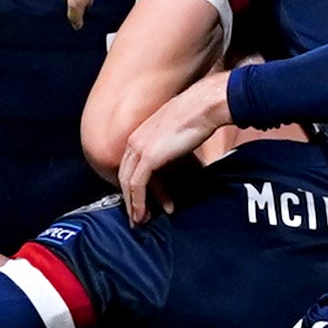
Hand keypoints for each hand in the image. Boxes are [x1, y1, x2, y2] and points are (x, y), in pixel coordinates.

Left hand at [118, 70, 236, 220]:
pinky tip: (143, 214)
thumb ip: (169, 149)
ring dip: (133, 204)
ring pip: (128, 182)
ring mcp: (139, 148)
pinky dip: (138, 202)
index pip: (129, 164)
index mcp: (140, 133)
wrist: (202, 106)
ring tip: (139, 221)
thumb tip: (174, 162)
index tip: (139, 200)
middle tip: (135, 217)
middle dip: (129, 198)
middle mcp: (134, 140)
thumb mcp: (177, 134)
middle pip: (125, 175)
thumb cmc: (196, 116)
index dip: (132, 185)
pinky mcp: (148, 156)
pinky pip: (137, 185)